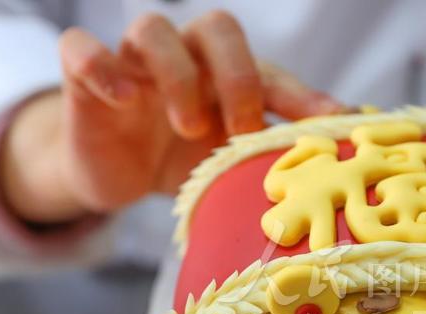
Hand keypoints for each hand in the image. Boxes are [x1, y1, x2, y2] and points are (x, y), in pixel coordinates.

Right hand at [0, 10, 345, 223]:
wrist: (119, 175)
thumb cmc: (183, 160)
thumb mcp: (231, 162)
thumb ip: (274, 151)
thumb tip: (344, 152)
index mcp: (226, 78)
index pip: (271, 73)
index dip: (303, 97)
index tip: (332, 123)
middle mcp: (186, 59)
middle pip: (217, 28)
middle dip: (237, 77)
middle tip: (241, 128)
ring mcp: (135, 64)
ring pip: (153, 29)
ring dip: (178, 76)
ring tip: (189, 128)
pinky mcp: (86, 78)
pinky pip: (81, 49)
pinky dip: (99, 65)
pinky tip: (120, 97)